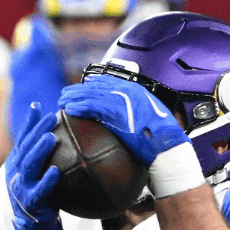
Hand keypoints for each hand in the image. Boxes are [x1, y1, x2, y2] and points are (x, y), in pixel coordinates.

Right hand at [6, 113, 62, 229]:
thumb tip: (56, 135)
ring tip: (51, 138)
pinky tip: (56, 172)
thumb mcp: (39, 173)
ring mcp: (21, 188)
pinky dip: (47, 181)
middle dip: (36, 132)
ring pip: (29, 166)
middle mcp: (17, 173)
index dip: (30, 123)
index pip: (23, 139)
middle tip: (50, 118)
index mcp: (18, 164)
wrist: (32, 227)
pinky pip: (39, 192)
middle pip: (26, 148)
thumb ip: (43, 154)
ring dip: (39, 151)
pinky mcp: (31, 204)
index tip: (39, 107)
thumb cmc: (38, 195)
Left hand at [57, 75, 203, 198]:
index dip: (93, 85)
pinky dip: (79, 107)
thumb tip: (127, 125)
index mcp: (137, 91)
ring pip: (91, 93)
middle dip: (80, 90)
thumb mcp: (151, 122)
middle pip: (97, 86)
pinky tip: (69, 110)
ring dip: (74, 97)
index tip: (82, 88)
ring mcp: (121, 99)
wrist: (167, 146)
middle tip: (67, 94)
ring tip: (62, 101)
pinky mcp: (115, 110)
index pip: (109, 83)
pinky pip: (91, 106)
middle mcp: (128, 91)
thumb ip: (137, 117)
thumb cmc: (163, 140)